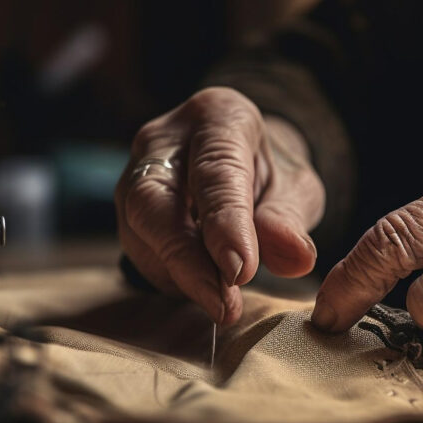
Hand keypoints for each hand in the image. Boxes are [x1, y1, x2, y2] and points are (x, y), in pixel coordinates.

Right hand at [115, 88, 324, 322]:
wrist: (244, 163)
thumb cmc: (272, 174)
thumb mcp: (296, 189)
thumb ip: (289, 220)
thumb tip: (296, 259)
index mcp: (217, 117)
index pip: (214, 172)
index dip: (225, 226)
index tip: (241, 272)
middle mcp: (164, 139)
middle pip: (154, 200)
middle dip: (186, 260)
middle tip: (223, 305)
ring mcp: (136, 172)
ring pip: (140, 230)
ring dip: (179, 276)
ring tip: (221, 305)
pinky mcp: (126, 209)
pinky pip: (140, 250)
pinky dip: (172, 278)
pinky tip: (203, 292)